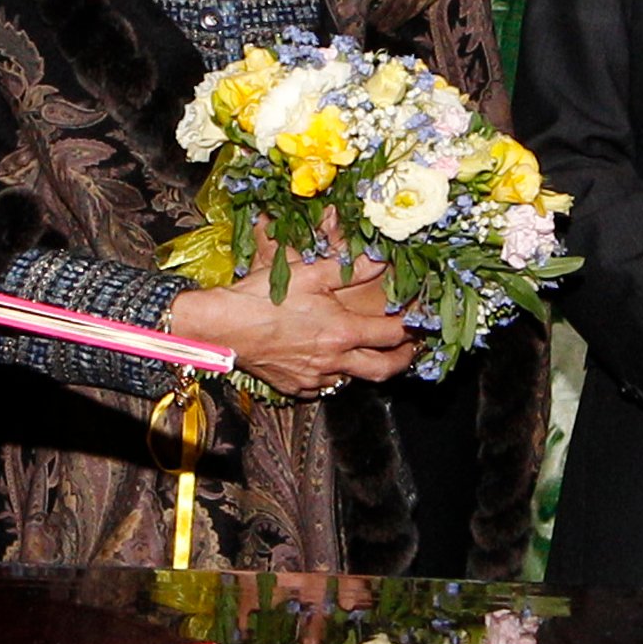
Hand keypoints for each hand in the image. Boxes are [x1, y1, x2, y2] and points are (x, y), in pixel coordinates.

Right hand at [170, 247, 414, 396]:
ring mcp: (314, 377)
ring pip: (351, 377)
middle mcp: (333, 360)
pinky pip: (322, 383)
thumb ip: (347, 267)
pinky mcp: (294, 386)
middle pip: (382, 369)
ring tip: (364, 349)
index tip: (420, 321)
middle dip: (403, 360)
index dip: (411, 328)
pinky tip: (324, 357)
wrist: (222, 326)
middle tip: (411, 349)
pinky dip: (331, 372)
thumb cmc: (262, 298)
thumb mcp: (308, 273)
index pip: (391, 335)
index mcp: (341, 332)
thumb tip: (379, 257)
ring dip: (363, 364)